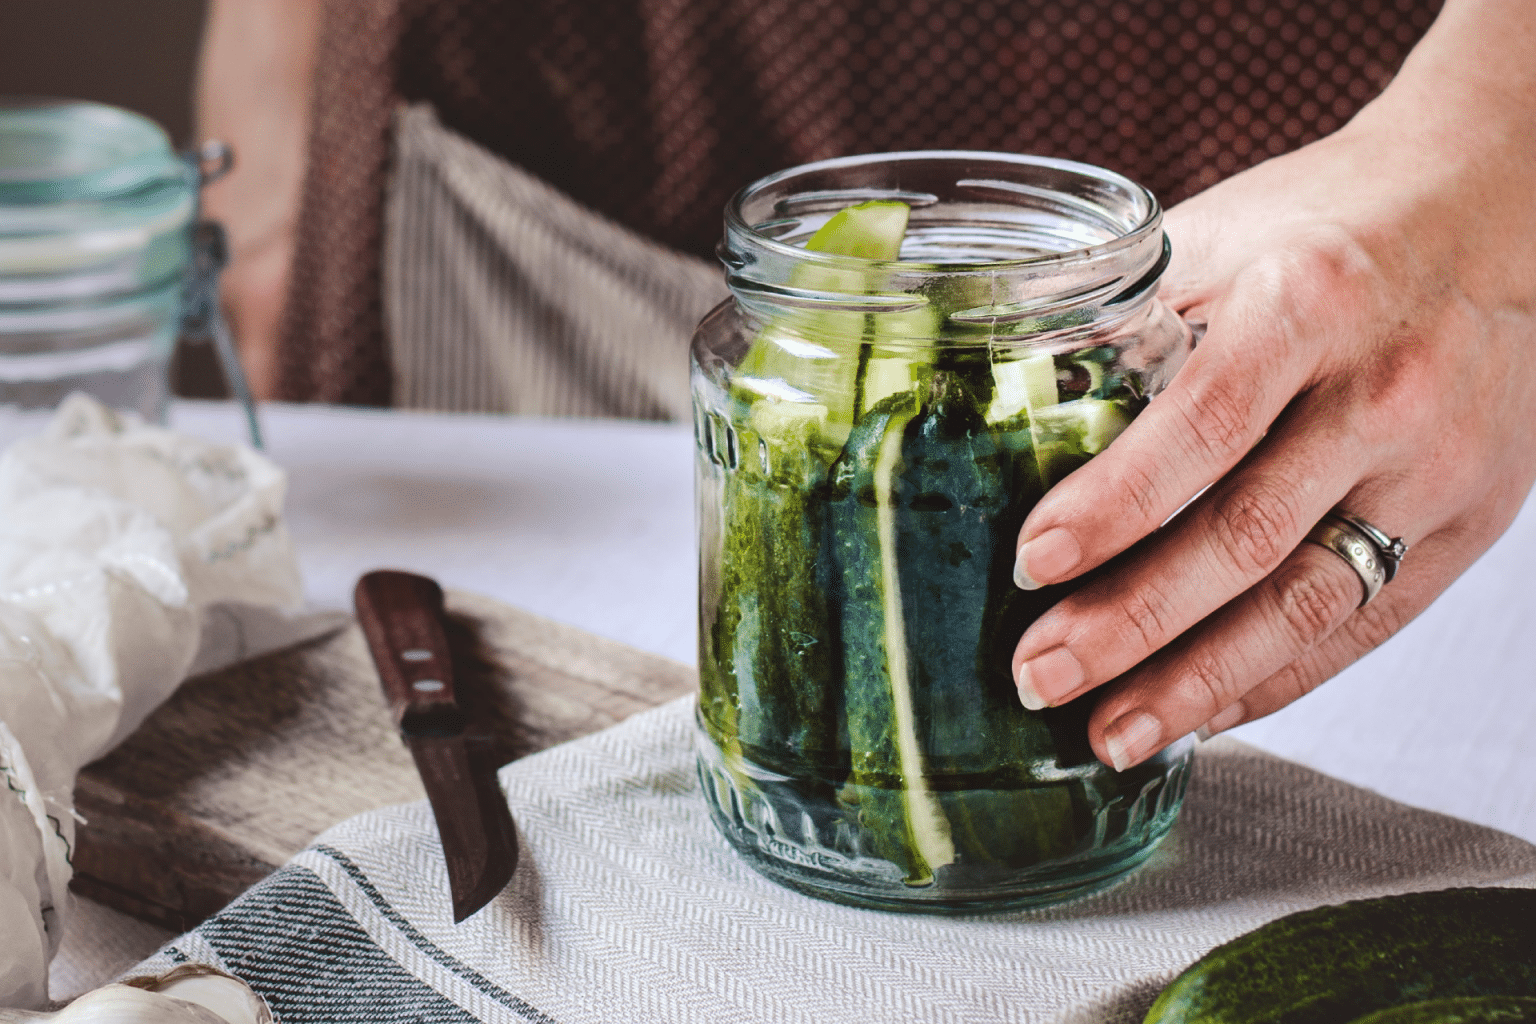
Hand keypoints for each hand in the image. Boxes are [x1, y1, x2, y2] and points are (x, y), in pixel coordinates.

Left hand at [1008, 0, 1535, 770]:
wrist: (1487, 216)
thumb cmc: (1321, 229)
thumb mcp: (1216, 239)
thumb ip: (1121, 324)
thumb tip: (998, 412)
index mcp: (1307, 303)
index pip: (1201, 423)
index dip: (1114, 503)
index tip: (1030, 561)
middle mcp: (1384, 391)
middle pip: (1247, 536)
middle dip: (1133, 622)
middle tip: (1038, 677)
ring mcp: (1437, 468)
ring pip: (1307, 605)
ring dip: (1198, 683)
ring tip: (1109, 734)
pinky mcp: (1465, 524)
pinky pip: (1362, 626)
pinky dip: (1274, 680)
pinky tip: (1199, 714)